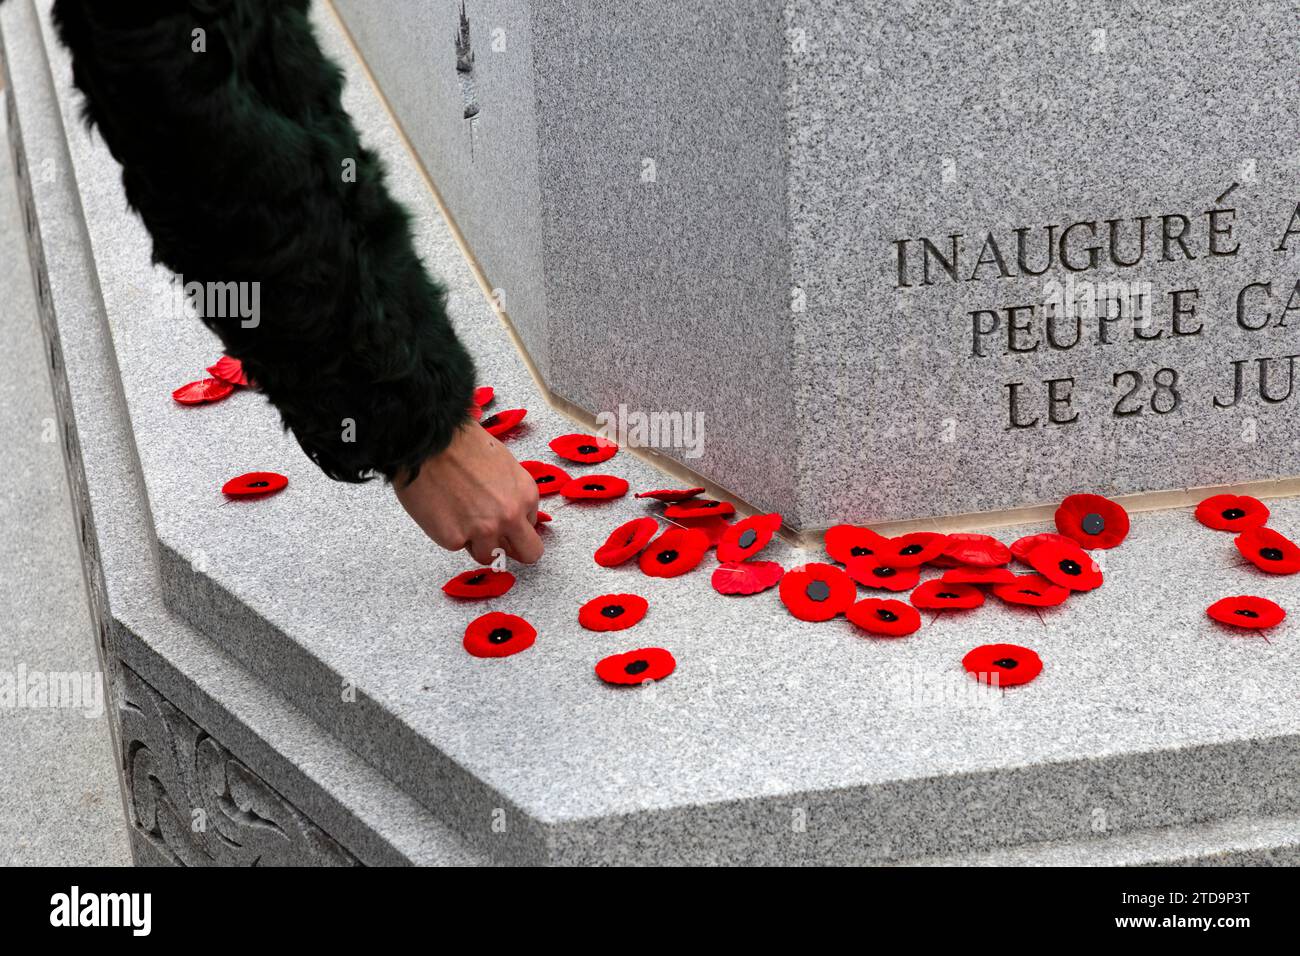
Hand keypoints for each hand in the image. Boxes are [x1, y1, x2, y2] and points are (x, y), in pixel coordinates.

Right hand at [394, 422, 543, 565]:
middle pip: (527, 554)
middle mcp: (510, 516)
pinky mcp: (454, 539)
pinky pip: (456, 546)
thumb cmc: (460, 444)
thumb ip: (511, 493)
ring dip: (476, 543)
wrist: (425, 442)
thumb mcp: (503, 464)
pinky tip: (440, 509)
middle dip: (513, 550)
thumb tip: (508, 512)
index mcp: (526, 495)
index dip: (513, 525)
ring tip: (458, 515)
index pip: (530, 527)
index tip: (498, 518)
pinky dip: (448, 532)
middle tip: (495, 542)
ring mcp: (483, 531)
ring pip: (488, 556)